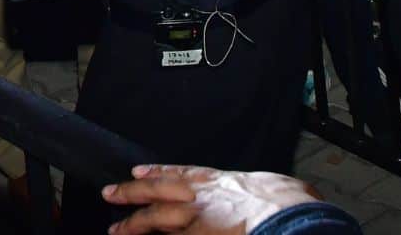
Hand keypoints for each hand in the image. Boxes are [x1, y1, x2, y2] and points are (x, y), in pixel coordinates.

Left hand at [101, 164, 321, 233]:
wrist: (288, 219)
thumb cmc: (290, 204)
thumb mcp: (274, 187)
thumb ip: (258, 189)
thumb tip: (266, 193)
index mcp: (221, 181)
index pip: (182, 173)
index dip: (158, 172)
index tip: (139, 171)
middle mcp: (202, 198)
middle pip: (158, 190)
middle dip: (133, 191)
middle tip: (110, 192)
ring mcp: (196, 221)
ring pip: (155, 219)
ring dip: (134, 224)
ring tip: (116, 229)